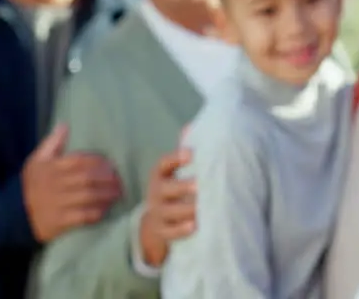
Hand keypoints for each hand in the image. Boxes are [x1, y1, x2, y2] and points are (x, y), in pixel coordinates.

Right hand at [22, 124, 122, 242]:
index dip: (98, 162)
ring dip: (106, 195)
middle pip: (87, 179)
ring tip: (118, 193)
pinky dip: (97, 212)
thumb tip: (64, 125)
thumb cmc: (32, 185)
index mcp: (51, 168)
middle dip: (107, 179)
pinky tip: (106, 209)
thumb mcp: (37, 161)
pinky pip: (83, 216)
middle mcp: (54, 185)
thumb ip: (52, 143)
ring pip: (88, 197)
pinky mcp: (60, 222)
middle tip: (119, 180)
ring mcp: (57, 204)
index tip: (112, 164)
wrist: (15, 215)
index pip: (79, 160)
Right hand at [137, 147, 196, 266]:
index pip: (164, 164)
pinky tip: (195, 226)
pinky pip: (169, 232)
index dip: (176, 158)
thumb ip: (184, 151)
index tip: (191, 154)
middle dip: (183, 186)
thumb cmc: (174, 189)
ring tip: (201, 207)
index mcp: (161, 174)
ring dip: (186, 209)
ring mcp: (157, 213)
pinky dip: (181, 230)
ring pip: (169, 211)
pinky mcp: (161, 231)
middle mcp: (156, 192)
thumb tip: (190, 126)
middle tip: (200, 185)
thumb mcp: (176, 172)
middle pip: (166, 189)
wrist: (156, 222)